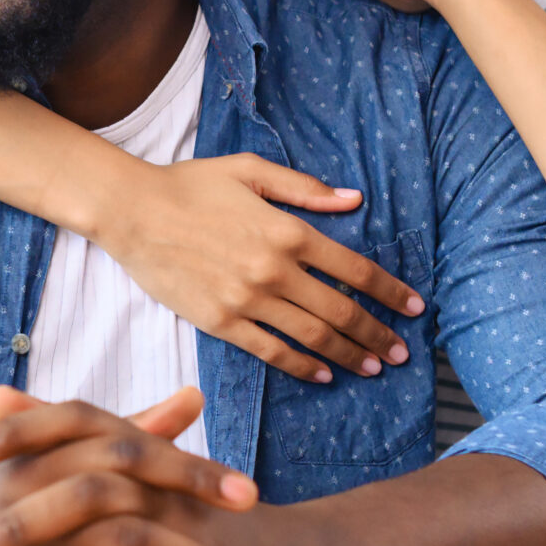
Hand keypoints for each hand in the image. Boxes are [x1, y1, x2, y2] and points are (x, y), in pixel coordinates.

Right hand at [87, 153, 422, 384]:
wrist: (131, 211)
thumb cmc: (191, 185)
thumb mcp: (251, 170)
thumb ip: (305, 188)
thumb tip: (354, 200)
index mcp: (287, 230)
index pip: (355, 270)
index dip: (390, 292)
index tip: (414, 308)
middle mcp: (273, 270)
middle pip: (340, 311)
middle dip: (377, 334)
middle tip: (401, 352)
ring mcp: (247, 300)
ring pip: (312, 337)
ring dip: (348, 355)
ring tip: (372, 367)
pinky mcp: (220, 322)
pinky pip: (270, 351)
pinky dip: (300, 366)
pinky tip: (321, 375)